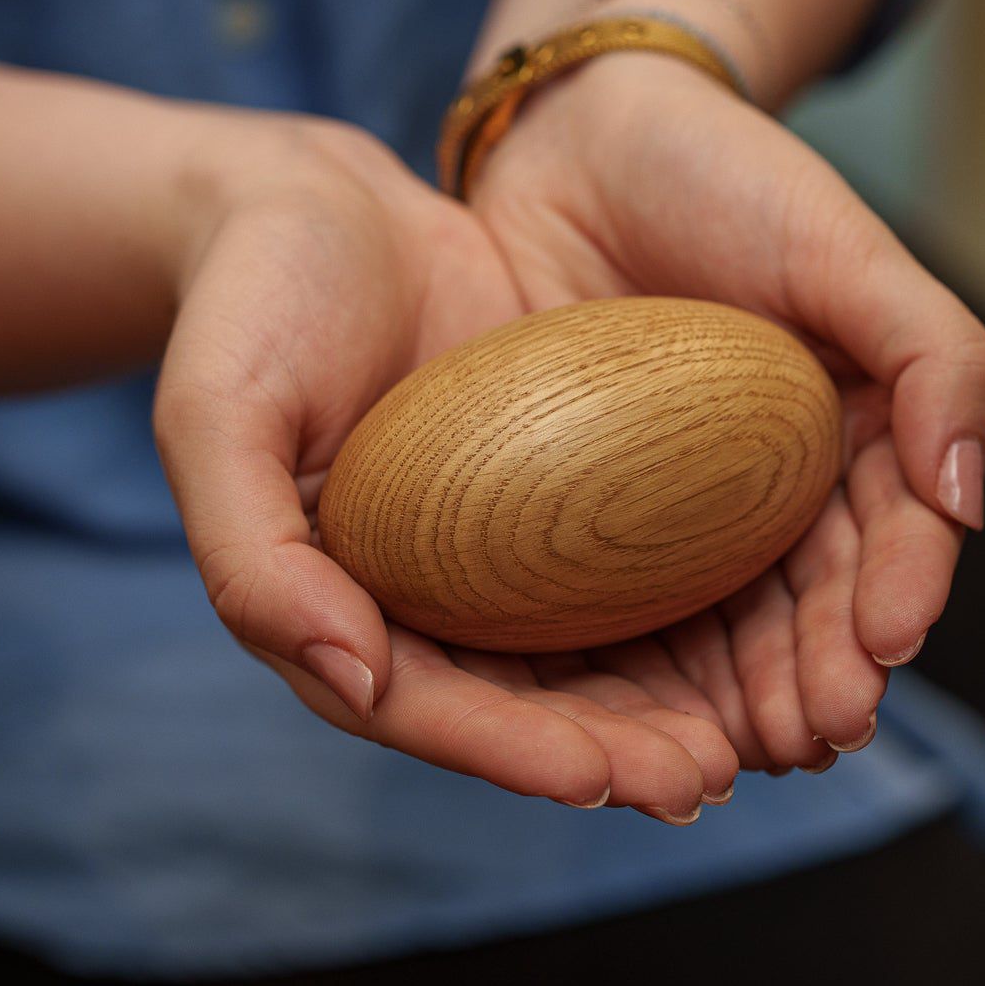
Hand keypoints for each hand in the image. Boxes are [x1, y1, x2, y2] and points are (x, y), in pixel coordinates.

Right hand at [152, 116, 736, 818]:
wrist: (320, 208)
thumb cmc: (252, 307)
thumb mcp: (217, 416)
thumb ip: (254, 555)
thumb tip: (353, 679)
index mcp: (332, 608)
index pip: (425, 707)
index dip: (511, 751)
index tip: (598, 777)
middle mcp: (420, 601)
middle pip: (526, 705)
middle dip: (615, 754)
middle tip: (704, 775)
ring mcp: (492, 555)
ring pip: (592, 655)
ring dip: (671, 705)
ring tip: (757, 734)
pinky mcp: (555, 499)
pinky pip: (628, 564)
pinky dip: (692, 605)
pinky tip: (766, 621)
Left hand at [469, 54, 984, 767]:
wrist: (577, 135)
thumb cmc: (725, 174)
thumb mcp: (847, 246)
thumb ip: (937, 357)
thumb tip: (970, 504)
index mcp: (863, 427)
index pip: (897, 534)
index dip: (897, 599)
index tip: (880, 654)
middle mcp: (785, 481)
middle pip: (818, 601)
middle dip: (825, 677)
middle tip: (812, 735)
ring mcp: (691, 506)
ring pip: (733, 625)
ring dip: (750, 700)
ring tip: (747, 753)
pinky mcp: (599, 516)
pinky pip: (630, 604)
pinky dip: (651, 669)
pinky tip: (647, 719)